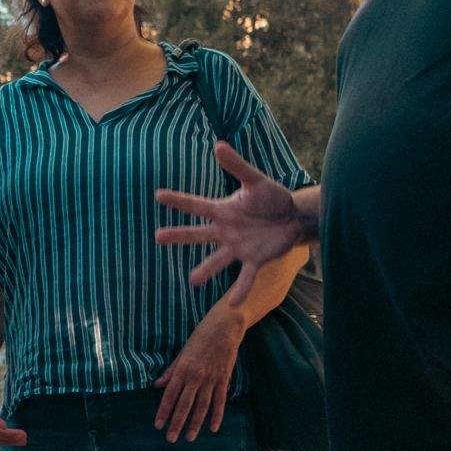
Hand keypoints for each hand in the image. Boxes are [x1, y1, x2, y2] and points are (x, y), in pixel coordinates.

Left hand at [153, 309, 243, 441]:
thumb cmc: (200, 338)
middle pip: (184, 404)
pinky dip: (217, 415)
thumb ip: (171, 371)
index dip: (163, 411)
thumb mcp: (182, 353)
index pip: (169, 395)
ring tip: (190, 438)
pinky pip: (220, 401)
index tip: (158, 425)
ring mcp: (210, 379)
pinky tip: (213, 427)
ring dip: (195, 423)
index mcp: (182, 370)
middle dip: (177, 423)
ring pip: (201, 406)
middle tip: (170, 439)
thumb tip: (157, 385)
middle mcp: (195, 376)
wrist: (224, 328)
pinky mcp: (223, 379)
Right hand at [155, 143, 303, 307]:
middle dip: (179, 235)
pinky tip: (234, 304)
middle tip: (158, 237)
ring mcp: (238, 247)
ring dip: (206, 270)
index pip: (197, 205)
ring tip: (193, 280)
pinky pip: (245, 277)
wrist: (293, 218)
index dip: (179, 201)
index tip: (158, 196)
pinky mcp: (254, 260)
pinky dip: (240, 290)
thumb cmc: (272, 198)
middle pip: (198, 234)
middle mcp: (225, 231)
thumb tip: (218, 146)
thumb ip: (237, 166)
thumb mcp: (256, 180)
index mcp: (223, 211)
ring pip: (218, 260)